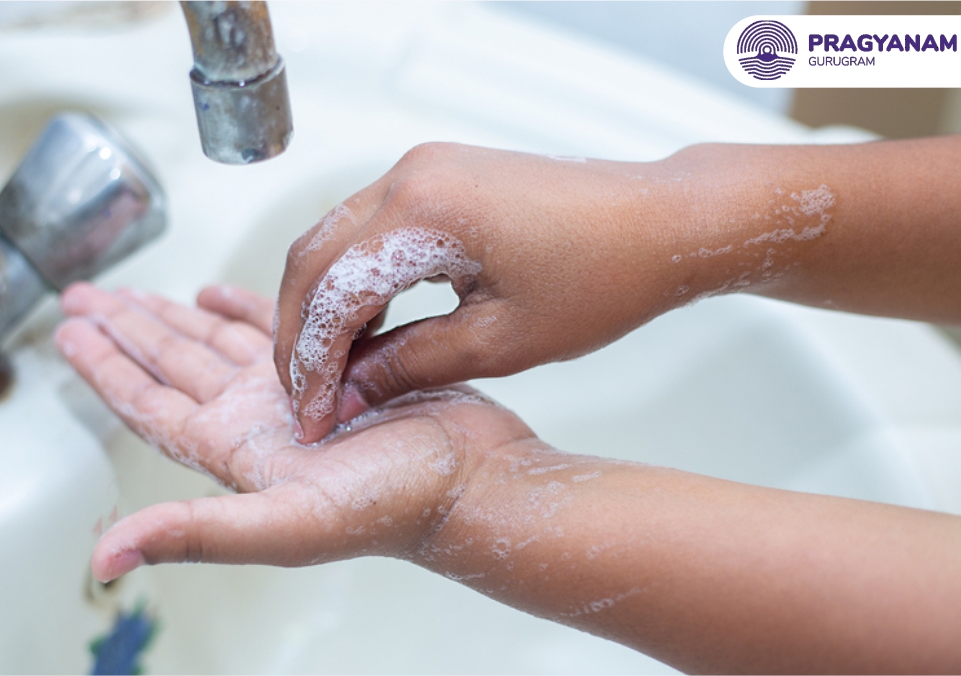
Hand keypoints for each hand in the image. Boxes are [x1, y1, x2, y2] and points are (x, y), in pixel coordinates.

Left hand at [54, 282, 536, 580]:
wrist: (476, 480)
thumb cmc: (395, 506)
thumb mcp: (288, 522)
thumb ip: (195, 534)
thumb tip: (104, 558)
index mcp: (234, 449)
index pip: (149, 403)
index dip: (105, 369)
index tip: (69, 331)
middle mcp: (257, 418)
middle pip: (172, 365)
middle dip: (126, 330)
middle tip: (83, 296)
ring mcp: (296, 390)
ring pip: (218, 341)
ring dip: (175, 316)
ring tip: (136, 291)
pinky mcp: (339, 362)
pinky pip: (278, 326)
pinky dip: (244, 305)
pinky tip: (218, 292)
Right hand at [273, 143, 692, 443]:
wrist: (661, 222)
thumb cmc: (604, 275)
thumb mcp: (501, 342)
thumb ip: (410, 365)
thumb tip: (348, 393)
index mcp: (424, 211)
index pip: (331, 293)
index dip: (312, 363)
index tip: (312, 415)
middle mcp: (410, 175)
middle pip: (313, 258)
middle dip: (299, 333)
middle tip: (306, 397)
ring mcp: (421, 168)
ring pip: (332, 241)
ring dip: (321, 306)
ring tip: (330, 373)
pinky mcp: (436, 176)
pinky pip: (367, 230)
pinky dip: (352, 281)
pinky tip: (364, 331)